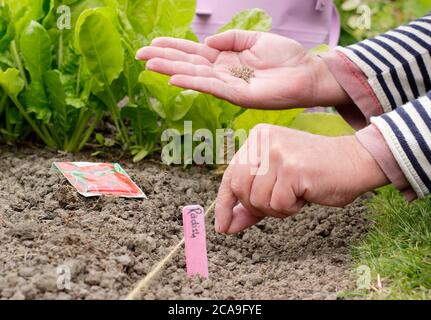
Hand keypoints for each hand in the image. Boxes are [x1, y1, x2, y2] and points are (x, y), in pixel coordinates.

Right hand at [136, 30, 349, 108]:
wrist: (307, 72)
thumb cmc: (285, 57)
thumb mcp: (255, 39)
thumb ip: (230, 38)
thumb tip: (207, 41)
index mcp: (226, 58)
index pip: (194, 52)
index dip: (173, 47)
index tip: (152, 44)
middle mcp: (224, 72)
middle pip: (189, 64)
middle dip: (164, 59)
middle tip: (139, 56)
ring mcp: (229, 84)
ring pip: (195, 75)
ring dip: (171, 69)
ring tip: (149, 65)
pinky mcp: (238, 95)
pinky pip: (211, 87)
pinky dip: (192, 82)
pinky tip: (174, 78)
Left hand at [215, 125, 387, 233]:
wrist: (355, 162)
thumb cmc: (314, 173)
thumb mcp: (276, 182)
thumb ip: (250, 201)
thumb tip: (226, 226)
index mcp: (257, 138)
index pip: (229, 176)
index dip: (224, 204)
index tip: (222, 226)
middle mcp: (263, 140)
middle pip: (239, 190)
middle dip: (257, 207)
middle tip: (280, 202)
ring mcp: (277, 152)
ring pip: (257, 199)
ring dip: (276, 208)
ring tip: (295, 194)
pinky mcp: (292, 168)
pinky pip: (278, 204)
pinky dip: (290, 208)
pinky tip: (304, 195)